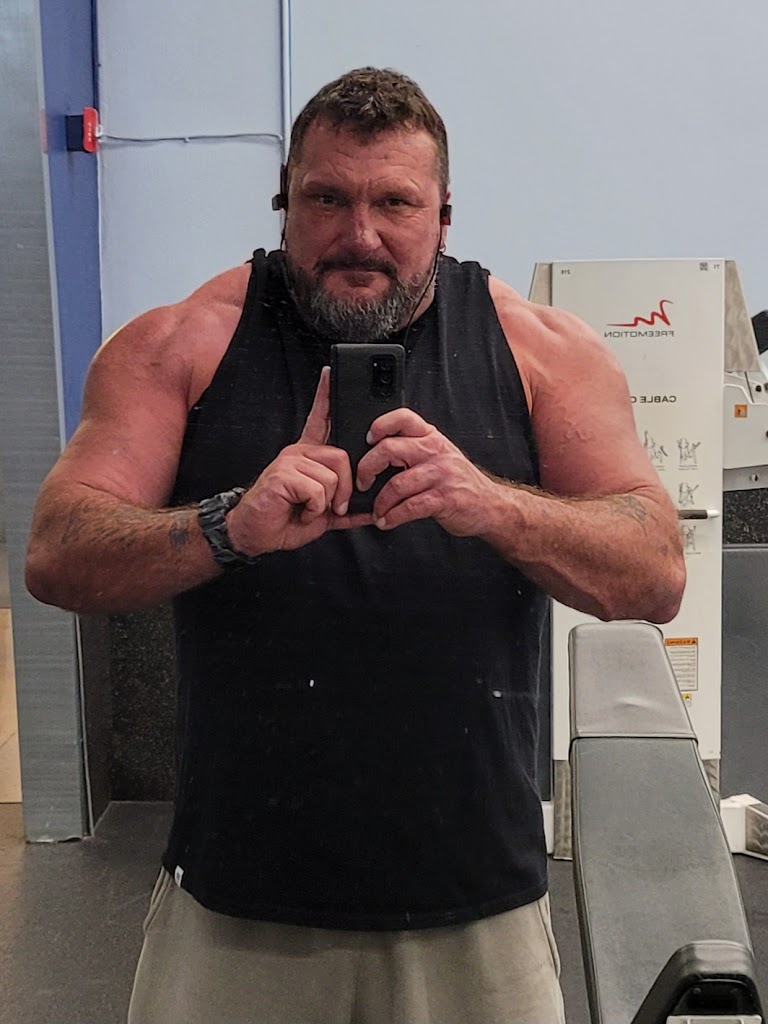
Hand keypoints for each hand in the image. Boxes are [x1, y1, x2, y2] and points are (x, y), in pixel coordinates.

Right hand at [226, 368, 371, 553]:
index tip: (331, 374)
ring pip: (331, 476)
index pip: (320, 419)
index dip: (326, 396)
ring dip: (327, 502)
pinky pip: (317, 489)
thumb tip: (369, 511)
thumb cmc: (285, 519)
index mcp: (308, 456)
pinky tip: (300, 510)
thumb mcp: (323, 513)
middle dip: (345, 488)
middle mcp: (298, 453)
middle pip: (341, 456)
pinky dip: (314, 508)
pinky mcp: (282, 474)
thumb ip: (346, 508)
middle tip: (334, 506)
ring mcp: (289, 461)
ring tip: (309, 509)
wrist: (256, 534)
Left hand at [357, 408, 502, 535]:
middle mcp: (436, 452)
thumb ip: (415, 449)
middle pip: (389, 449)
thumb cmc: (458, 482)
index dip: (380, 425)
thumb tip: (374, 456)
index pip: (403, 418)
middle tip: (362, 483)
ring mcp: (442, 475)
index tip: (368, 441)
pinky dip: (392, 517)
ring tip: (377, 512)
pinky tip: (387, 521)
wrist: (491, 505)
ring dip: (380, 502)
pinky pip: (409, 507)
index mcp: (432, 437)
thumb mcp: (441, 455)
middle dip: (366, 469)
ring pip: (396, 484)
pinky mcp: (445, 499)